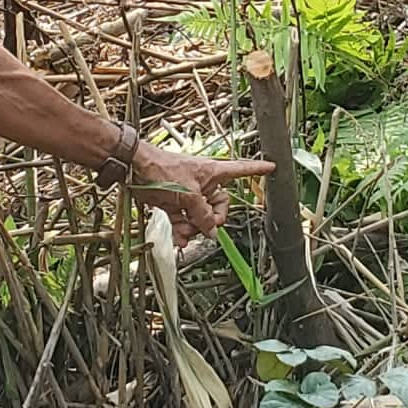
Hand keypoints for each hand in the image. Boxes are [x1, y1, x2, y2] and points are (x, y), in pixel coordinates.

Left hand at [128, 141, 271, 245]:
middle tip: (205, 225)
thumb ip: (203, 215)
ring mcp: (189, 194)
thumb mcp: (188, 194)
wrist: (135, 169)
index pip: (242, 169)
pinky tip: (180, 239)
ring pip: (201, 217)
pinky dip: (183, 231)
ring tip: (185, 231)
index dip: (257, 169)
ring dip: (194, 228)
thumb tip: (212, 231)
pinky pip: (185, 221)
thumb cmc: (161, 168)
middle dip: (213, 220)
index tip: (273, 168)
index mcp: (213, 173)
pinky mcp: (175, 203)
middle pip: (220, 206)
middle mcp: (203, 183)